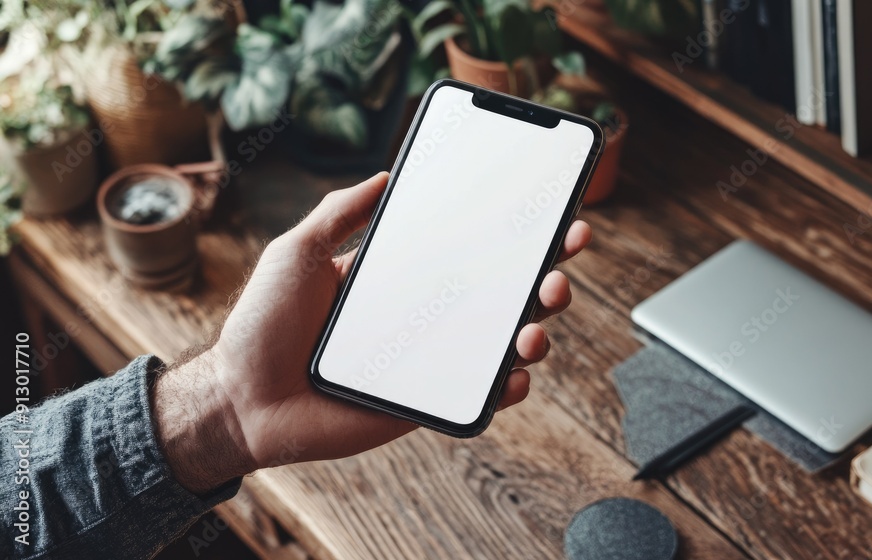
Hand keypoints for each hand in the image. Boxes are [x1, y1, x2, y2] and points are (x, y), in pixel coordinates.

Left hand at [152, 172, 591, 493]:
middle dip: (545, 277)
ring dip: (536, 331)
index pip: (470, 249)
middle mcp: (427, 316)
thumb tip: (384, 176)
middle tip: (559, 265)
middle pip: (502, 295)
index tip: (550, 213)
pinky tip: (514, 373)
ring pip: (502, 345)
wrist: (242, 398)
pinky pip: (478, 396)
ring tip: (535, 324)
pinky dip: (507, 387)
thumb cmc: (264, 324)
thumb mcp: (297, 252)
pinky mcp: (423, 401)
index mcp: (403, 277)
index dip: (515, 233)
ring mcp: (430, 361)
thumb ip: (339, 213)